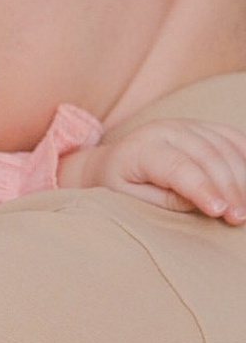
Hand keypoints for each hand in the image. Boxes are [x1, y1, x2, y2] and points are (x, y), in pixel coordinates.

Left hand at [58, 119, 245, 223]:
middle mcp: (166, 129)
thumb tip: (201, 201)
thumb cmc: (118, 186)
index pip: (179, 167)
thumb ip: (163, 200)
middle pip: (207, 157)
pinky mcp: (201, 127)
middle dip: (228, 189)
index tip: (220, 212)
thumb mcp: (128, 200)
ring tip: (244, 207)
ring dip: (242, 177)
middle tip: (239, 217)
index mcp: (142, 148)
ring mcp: (186, 125)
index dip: (203, 189)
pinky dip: (244, 157)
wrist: (110, 163)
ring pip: (224, 147)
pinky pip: (231, 138)